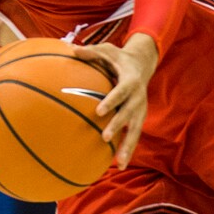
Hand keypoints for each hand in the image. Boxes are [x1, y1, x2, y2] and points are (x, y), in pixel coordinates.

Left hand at [73, 33, 157, 169]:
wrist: (142, 63)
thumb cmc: (119, 57)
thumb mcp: (107, 50)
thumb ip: (91, 52)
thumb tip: (71, 49)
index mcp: (130, 80)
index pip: (121, 91)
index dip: (112, 101)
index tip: (99, 111)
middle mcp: (138, 96)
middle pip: (129, 113)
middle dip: (118, 126)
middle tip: (105, 137)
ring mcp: (140, 109)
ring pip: (136, 130)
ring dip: (128, 147)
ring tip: (119, 164)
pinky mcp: (139, 118)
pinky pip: (134, 135)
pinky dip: (127, 149)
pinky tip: (118, 165)